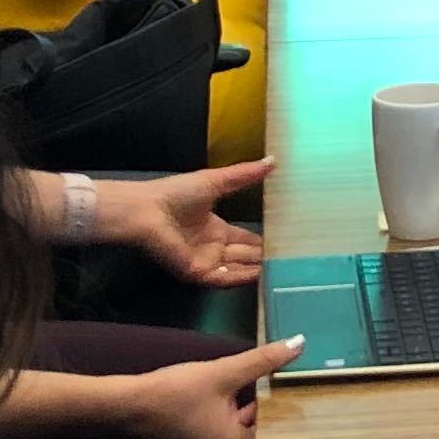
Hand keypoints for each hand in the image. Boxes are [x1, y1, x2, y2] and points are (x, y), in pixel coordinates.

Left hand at [91, 160, 271, 285]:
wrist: (146, 210)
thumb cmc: (176, 194)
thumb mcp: (216, 181)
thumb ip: (244, 175)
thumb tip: (273, 160)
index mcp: (214, 228)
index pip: (244, 238)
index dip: (262, 241)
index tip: (285, 241)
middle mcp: (211, 247)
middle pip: (243, 256)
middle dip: (263, 258)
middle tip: (291, 259)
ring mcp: (204, 261)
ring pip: (237, 269)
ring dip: (256, 269)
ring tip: (281, 269)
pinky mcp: (197, 272)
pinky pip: (223, 278)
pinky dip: (241, 278)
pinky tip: (260, 275)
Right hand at [117, 332, 303, 438]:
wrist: (129, 404)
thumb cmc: (177, 391)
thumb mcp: (224, 372)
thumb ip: (263, 361)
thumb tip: (300, 343)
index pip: (274, 427)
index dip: (279, 402)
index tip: (289, 382)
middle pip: (256, 429)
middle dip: (262, 404)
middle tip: (275, 378)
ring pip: (239, 428)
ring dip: (244, 407)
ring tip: (254, 381)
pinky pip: (223, 432)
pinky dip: (228, 414)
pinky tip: (228, 393)